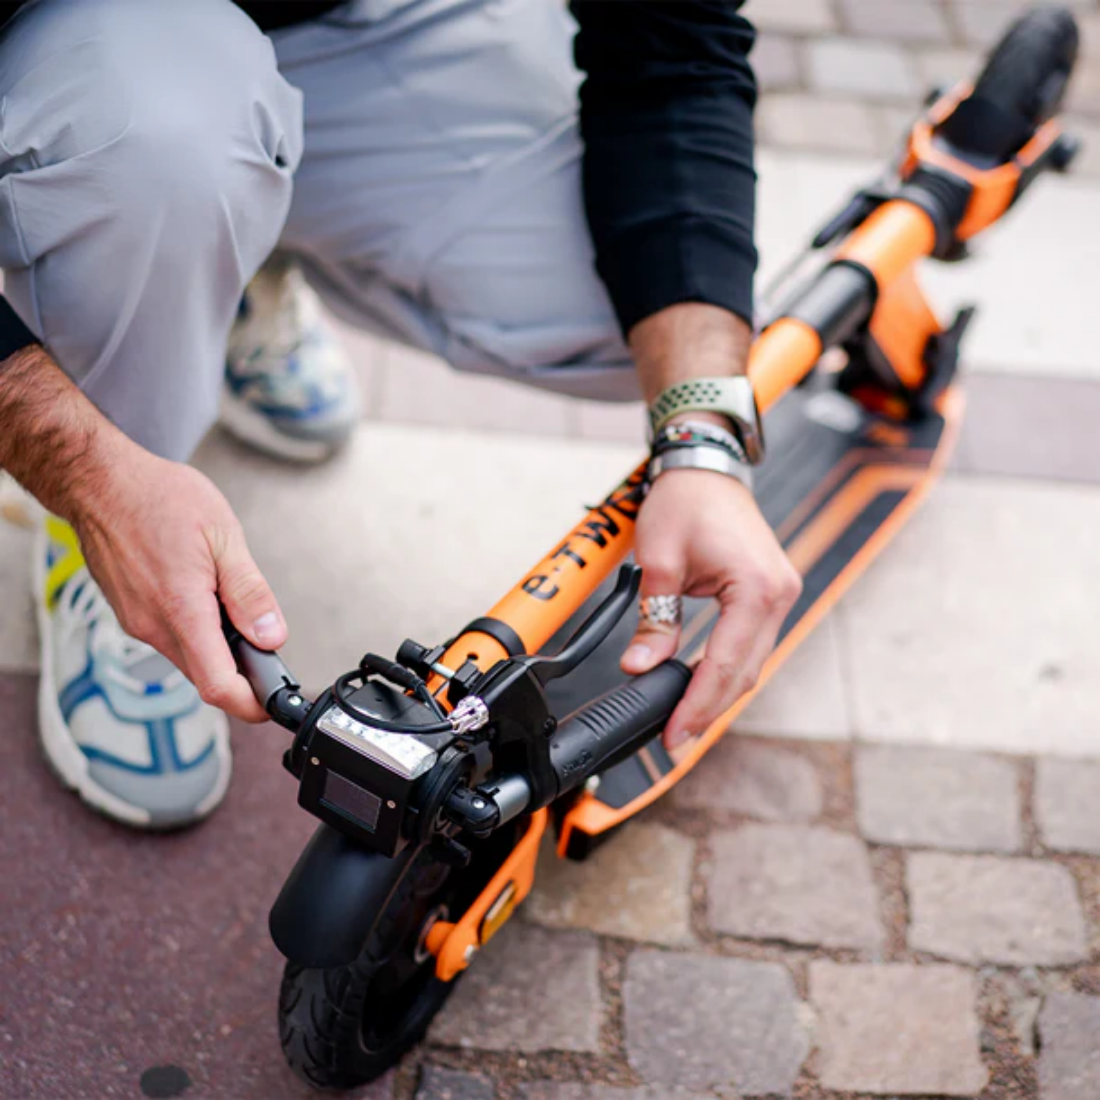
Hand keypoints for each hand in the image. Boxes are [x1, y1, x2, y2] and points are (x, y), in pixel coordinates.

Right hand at [70, 443, 286, 721]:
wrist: (99, 482)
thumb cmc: (158, 498)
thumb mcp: (223, 536)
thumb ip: (249, 592)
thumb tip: (271, 636)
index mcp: (181, 610)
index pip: (217, 685)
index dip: (250, 704)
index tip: (273, 704)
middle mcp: (152, 626)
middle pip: (205, 675)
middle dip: (241, 672)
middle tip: (268, 650)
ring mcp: (137, 622)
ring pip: (189, 656)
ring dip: (218, 646)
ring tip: (235, 607)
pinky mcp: (131, 613)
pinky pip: (171, 637)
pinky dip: (197, 630)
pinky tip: (206, 597)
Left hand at [621, 469, 801, 747]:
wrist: (706, 466)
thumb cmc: (685, 502)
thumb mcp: (659, 562)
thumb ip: (654, 620)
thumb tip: (639, 668)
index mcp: (757, 587)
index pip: (725, 664)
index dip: (697, 705)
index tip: (673, 734)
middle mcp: (780, 594)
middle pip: (744, 672)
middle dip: (708, 708)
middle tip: (674, 738)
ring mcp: (780, 594)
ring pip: (751, 663)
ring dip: (719, 693)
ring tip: (683, 720)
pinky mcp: (770, 594)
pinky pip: (752, 644)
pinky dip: (727, 669)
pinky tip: (701, 686)